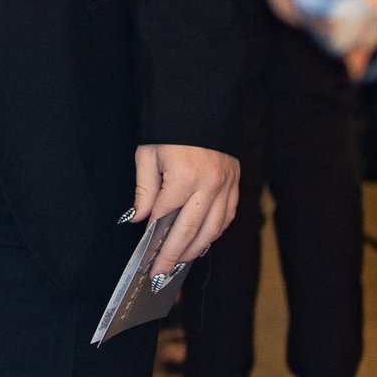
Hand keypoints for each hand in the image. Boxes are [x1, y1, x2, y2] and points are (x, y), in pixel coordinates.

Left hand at [131, 143, 239, 279]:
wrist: (198, 103)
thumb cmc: (168, 130)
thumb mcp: (147, 155)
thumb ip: (145, 190)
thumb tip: (139, 220)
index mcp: (185, 177)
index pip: (166, 216)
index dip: (154, 239)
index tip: (146, 257)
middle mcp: (210, 185)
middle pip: (191, 230)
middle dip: (174, 254)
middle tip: (161, 273)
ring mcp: (227, 186)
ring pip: (213, 228)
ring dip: (196, 248)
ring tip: (180, 263)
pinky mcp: (236, 183)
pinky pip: (227, 216)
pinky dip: (214, 232)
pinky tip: (202, 242)